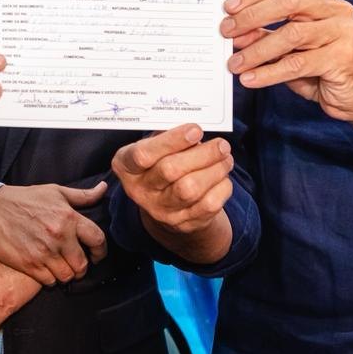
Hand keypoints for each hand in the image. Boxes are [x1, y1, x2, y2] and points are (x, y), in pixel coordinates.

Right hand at [0, 182, 107, 284]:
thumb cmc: (25, 199)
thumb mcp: (55, 191)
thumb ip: (82, 195)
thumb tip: (104, 189)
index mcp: (68, 218)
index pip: (98, 240)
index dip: (101, 251)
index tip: (96, 254)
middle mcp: (59, 237)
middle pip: (82, 265)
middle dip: (82, 267)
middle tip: (76, 263)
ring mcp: (44, 253)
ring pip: (67, 277)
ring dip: (66, 274)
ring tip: (61, 266)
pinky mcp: (29, 265)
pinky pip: (49, 282)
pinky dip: (51, 279)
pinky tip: (46, 269)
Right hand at [112, 125, 233, 254]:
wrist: (166, 203)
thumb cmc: (160, 162)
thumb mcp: (155, 147)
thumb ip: (168, 136)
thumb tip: (195, 130)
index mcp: (126, 166)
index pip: (143, 154)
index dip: (171, 141)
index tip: (196, 130)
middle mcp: (139, 191)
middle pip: (170, 171)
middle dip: (202, 155)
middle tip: (222, 145)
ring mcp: (160, 211)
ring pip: (191, 189)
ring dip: (215, 169)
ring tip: (226, 157)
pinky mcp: (182, 223)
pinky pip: (208, 205)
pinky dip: (221, 186)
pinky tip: (223, 175)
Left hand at [221, 0, 352, 130]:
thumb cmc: (320, 65)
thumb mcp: (289, 47)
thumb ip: (265, 34)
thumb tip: (234, 33)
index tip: (228, 7)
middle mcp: (336, 8)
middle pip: (288, 2)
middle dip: (252, 16)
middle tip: (225, 32)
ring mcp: (344, 31)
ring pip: (292, 34)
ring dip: (257, 50)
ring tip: (234, 63)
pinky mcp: (344, 58)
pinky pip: (298, 64)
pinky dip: (269, 72)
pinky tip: (250, 79)